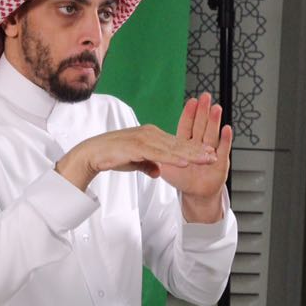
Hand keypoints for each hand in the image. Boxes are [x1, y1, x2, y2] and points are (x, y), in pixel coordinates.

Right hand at [56, 124, 216, 190]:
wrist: (92, 154)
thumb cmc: (111, 156)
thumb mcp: (134, 162)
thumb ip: (148, 165)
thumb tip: (158, 172)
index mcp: (151, 136)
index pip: (176, 143)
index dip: (193, 149)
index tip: (207, 155)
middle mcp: (150, 134)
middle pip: (178, 144)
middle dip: (197, 150)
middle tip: (214, 156)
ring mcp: (144, 138)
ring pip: (172, 148)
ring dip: (190, 154)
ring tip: (206, 159)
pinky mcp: (137, 146)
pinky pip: (159, 153)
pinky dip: (173, 158)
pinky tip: (185, 162)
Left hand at [159, 93, 231, 221]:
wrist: (199, 196)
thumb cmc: (185, 181)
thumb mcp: (168, 169)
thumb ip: (159, 159)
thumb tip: (146, 151)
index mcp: (188, 147)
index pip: (188, 128)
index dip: (190, 115)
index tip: (192, 101)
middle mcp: (201, 149)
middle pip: (201, 126)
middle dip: (203, 112)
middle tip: (206, 96)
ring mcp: (212, 155)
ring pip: (212, 135)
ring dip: (214, 122)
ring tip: (216, 108)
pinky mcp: (221, 166)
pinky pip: (223, 151)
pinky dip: (225, 140)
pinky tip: (227, 130)